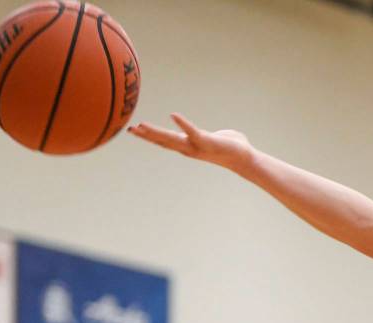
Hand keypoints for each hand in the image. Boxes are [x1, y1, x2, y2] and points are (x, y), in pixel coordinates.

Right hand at [128, 113, 252, 172]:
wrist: (243, 157)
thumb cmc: (228, 146)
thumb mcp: (208, 139)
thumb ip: (199, 135)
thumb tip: (198, 133)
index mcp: (187, 145)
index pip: (164, 141)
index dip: (149, 136)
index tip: (133, 129)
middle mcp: (189, 148)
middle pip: (163, 141)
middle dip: (146, 136)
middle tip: (128, 129)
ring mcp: (196, 145)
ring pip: (172, 139)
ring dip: (156, 132)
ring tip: (141, 125)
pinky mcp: (206, 141)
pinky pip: (192, 131)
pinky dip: (183, 124)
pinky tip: (173, 115)